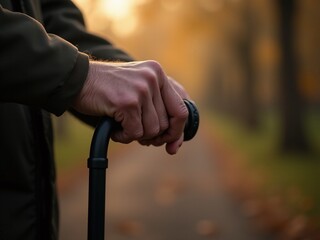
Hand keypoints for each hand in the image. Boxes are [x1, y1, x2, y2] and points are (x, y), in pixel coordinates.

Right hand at [72, 60, 187, 153]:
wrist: (78, 79)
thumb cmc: (109, 88)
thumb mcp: (138, 88)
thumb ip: (158, 108)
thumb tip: (175, 143)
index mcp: (158, 74)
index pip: (181, 109)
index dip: (177, 131)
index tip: (172, 145)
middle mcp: (153, 78)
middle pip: (166, 124)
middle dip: (154, 136)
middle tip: (138, 135)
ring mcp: (141, 90)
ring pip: (152, 131)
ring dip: (136, 135)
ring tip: (122, 126)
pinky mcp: (128, 103)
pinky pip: (135, 133)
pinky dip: (124, 136)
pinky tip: (114, 128)